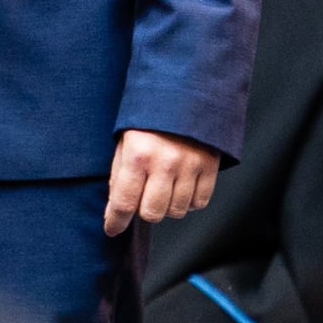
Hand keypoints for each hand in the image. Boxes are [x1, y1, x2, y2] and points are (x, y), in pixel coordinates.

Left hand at [102, 129, 221, 236]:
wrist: (185, 93)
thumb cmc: (149, 119)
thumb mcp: (124, 141)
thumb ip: (119, 175)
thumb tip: (115, 208)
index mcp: (138, 155)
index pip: (123, 203)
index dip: (115, 222)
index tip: (112, 229)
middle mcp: (165, 163)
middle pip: (152, 213)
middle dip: (143, 210)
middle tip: (143, 196)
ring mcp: (190, 166)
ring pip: (177, 211)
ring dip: (167, 206)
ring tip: (164, 186)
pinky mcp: (210, 166)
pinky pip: (199, 203)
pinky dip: (189, 201)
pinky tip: (181, 185)